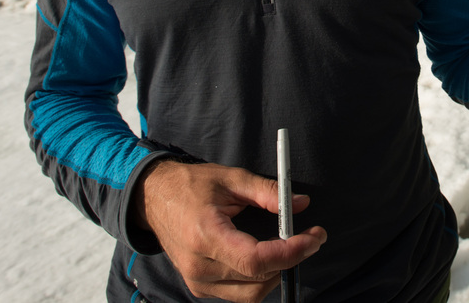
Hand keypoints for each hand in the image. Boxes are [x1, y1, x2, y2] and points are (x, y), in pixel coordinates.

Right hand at [131, 159, 326, 301]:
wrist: (152, 198)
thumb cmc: (191, 184)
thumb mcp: (231, 178)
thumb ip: (267, 192)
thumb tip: (301, 203)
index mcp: (206, 235)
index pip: (256, 260)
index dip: (291, 252)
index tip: (315, 237)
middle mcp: (200, 266)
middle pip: (258, 280)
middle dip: (291, 260)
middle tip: (309, 237)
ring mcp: (197, 281)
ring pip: (251, 294)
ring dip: (276, 273)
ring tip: (288, 247)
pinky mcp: (198, 287)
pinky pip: (238, 294)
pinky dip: (258, 279)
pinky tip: (264, 256)